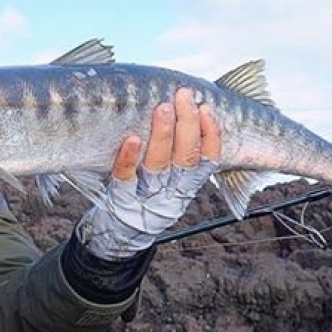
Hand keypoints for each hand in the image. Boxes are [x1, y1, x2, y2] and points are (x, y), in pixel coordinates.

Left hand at [77, 88, 221, 258]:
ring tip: (163, 107)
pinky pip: (125, 178)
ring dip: (163, 134)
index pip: (209, 161)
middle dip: (187, 124)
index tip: (208, 108)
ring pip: (159, 165)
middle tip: (184, 95)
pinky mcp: (121, 201)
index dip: (212, 135)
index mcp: (188, 188)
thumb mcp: (171, 185)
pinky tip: (132, 139)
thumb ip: (182, 157)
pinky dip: (129, 158)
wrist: (118, 237)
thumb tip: (192, 112)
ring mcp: (147, 198)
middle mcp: (172, 195)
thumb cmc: (145, 197)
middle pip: (186, 158)